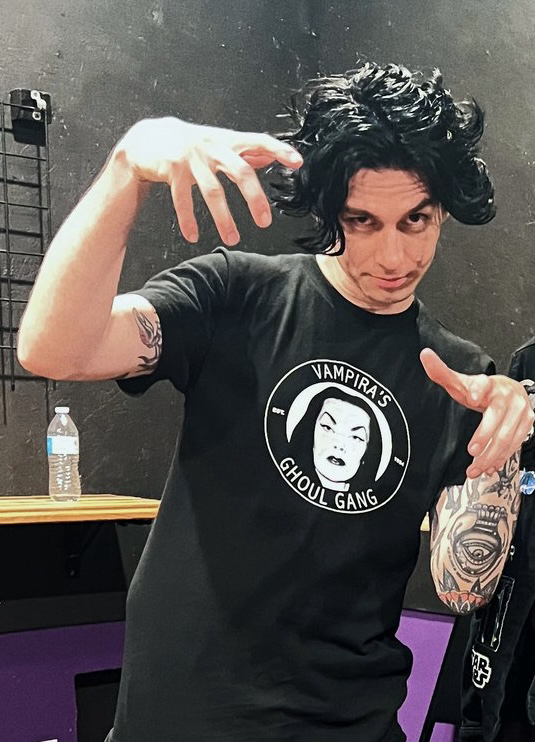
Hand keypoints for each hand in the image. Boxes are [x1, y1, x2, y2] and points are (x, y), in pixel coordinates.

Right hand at [115, 117, 302, 245]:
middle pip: (240, 171)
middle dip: (254, 198)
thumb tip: (270, 156)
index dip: (279, 150)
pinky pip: (182, 199)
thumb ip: (246, 151)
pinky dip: (188, 219)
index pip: (260, 141)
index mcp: (229, 141)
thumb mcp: (221, 143)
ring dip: (223, 218)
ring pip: (213, 191)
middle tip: (265, 222)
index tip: (297, 162)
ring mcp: (192, 158)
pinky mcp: (173, 169)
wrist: (149, 137)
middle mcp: (213, 147)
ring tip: (232, 239)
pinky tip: (193, 236)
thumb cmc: (193, 144)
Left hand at [420, 347, 533, 477]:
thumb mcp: (462, 382)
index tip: (472, 397)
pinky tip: (490, 466)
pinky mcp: (526, 424)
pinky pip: (515, 443)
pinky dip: (502, 457)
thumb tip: (425, 355)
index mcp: (488, 384)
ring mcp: (519, 411)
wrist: (510, 391)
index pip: (482, 384)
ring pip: (507, 435)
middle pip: (497, 417)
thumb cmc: (483, 389)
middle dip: (484, 435)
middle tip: (472, 450)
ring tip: (476, 467)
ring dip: (491, 455)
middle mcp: (506, 397)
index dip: (478, 389)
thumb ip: (442, 372)